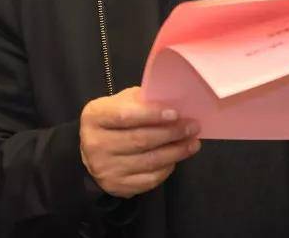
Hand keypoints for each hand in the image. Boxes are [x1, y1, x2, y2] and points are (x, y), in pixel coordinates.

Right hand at [79, 86, 200, 197]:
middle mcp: (95, 144)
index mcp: (95, 117)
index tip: (175, 113)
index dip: (151, 114)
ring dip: (176, 152)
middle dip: (171, 133)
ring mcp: (106, 169)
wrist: (94, 152)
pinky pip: (149, 179)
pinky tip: (177, 158)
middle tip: (192, 127)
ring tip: (193, 143)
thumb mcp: (120, 103)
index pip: (125, 116)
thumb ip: (141, 101)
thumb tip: (172, 103)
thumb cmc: (114, 121)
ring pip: (148, 161)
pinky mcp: (117, 186)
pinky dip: (167, 168)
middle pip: (140, 140)